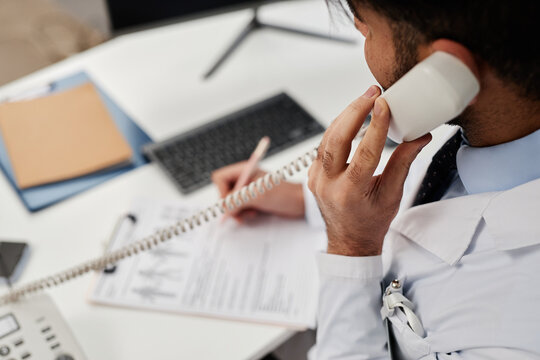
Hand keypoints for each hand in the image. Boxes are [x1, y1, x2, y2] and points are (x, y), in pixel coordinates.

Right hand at [211, 161, 304, 221]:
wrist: (300, 202)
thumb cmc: (284, 194)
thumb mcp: (258, 197)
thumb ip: (238, 201)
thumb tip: (224, 208)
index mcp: (245, 170)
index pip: (220, 178)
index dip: (222, 192)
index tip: (232, 202)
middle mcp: (245, 178)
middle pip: (224, 191)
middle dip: (230, 204)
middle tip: (238, 213)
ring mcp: (249, 189)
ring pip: (231, 201)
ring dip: (237, 211)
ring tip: (248, 214)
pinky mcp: (253, 199)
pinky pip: (239, 207)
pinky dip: (243, 213)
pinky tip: (252, 214)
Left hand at [308, 86, 430, 255]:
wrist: (349, 240)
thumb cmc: (371, 221)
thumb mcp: (392, 195)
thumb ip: (404, 163)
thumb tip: (420, 135)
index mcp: (350, 193)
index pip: (365, 153)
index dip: (375, 126)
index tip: (384, 104)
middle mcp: (328, 185)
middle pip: (336, 139)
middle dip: (354, 111)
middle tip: (373, 93)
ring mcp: (316, 179)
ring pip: (327, 139)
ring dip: (346, 116)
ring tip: (365, 99)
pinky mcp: (313, 173)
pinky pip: (323, 146)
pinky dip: (338, 129)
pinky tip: (351, 117)